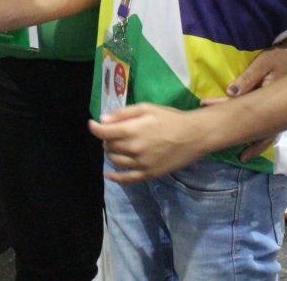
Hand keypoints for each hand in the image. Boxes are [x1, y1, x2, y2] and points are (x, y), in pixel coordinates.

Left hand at [89, 104, 207, 182]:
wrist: (194, 135)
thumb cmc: (170, 118)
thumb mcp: (147, 108)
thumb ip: (124, 114)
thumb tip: (103, 120)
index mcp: (133, 131)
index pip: (104, 133)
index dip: (95, 128)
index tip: (92, 124)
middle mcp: (134, 149)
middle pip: (109, 147)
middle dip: (106, 139)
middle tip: (112, 133)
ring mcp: (141, 164)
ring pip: (115, 161)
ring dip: (111, 153)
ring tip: (115, 147)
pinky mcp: (149, 174)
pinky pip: (127, 179)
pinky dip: (115, 178)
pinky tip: (110, 174)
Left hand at [196, 39, 286, 161]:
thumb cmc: (281, 56)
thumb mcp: (264, 64)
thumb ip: (248, 78)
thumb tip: (230, 93)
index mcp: (271, 100)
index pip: (242, 107)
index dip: (222, 106)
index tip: (204, 105)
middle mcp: (276, 111)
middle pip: (254, 127)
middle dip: (236, 134)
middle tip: (217, 141)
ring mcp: (280, 113)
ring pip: (265, 133)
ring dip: (252, 143)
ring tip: (241, 156)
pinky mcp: (280, 111)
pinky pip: (269, 127)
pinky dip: (260, 135)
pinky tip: (251, 140)